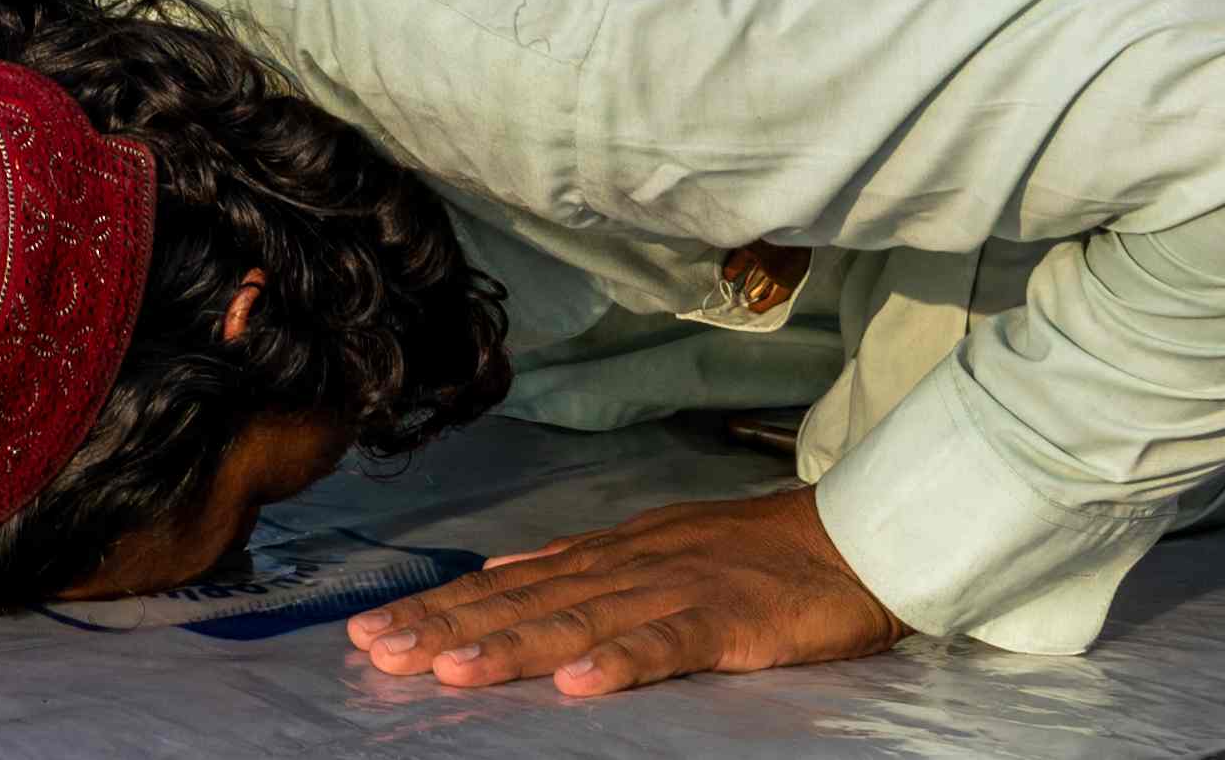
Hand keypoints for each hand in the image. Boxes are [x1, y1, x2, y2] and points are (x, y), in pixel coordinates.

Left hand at [337, 484, 904, 700]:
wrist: (851, 539)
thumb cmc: (753, 554)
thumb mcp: (651, 551)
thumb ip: (578, 566)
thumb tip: (502, 571)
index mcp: (605, 557)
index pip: (505, 586)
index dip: (438, 608)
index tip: (372, 630)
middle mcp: (624, 567)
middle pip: (521, 602)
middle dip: (445, 628)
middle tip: (376, 651)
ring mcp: (672, 590)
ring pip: (576, 621)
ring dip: (510, 646)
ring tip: (448, 669)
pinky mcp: (724, 618)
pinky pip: (667, 644)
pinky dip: (623, 662)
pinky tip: (580, 686)